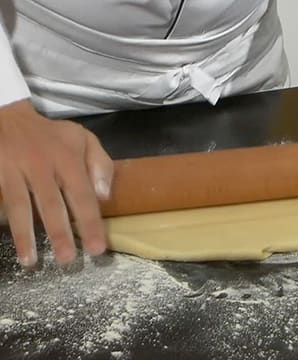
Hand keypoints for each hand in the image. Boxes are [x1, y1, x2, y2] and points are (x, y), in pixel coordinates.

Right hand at [0, 100, 113, 266]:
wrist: (9, 116)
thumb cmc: (52, 136)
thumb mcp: (84, 139)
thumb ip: (100, 165)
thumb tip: (105, 197)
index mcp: (69, 160)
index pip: (83, 196)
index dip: (90, 224)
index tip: (96, 249)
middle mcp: (42, 166)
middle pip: (52, 204)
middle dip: (60, 234)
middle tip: (67, 261)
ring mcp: (15, 169)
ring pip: (20, 205)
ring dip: (24, 235)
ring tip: (29, 261)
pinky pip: (1, 200)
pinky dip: (3, 219)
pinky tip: (8, 241)